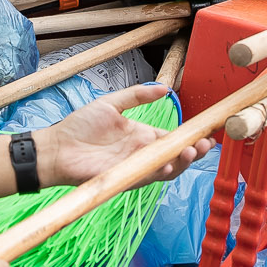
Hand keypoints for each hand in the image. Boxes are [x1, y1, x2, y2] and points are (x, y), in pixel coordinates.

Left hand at [37, 83, 197, 186]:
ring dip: (183, 162)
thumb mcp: (111, 104)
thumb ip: (137, 96)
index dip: (191, 135)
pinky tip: (169, 164)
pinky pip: (150, 178)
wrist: (57, 147)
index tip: (208, 129)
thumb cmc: (79, 126)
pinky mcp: (127, 178)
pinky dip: (163, 172)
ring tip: (193, 151)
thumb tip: (165, 88)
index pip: (173, 136)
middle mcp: (143, 152)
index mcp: (142, 134)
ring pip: (169, 168)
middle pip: (176, 154)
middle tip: (206, 143)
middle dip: (195, 150)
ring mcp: (137, 166)